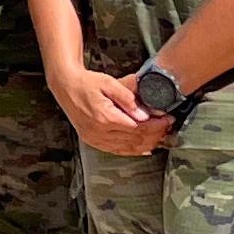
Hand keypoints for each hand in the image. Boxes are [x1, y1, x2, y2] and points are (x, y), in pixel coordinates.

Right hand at [51, 62, 173, 157]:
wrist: (65, 86)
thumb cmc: (86, 83)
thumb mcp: (108, 83)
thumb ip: (128, 99)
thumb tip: (145, 115)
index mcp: (105, 117)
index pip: (138, 127)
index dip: (156, 125)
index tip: (168, 119)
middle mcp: (99, 132)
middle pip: (135, 140)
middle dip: (155, 134)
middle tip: (168, 127)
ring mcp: (95, 139)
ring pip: (128, 148)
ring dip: (147, 144)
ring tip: (160, 136)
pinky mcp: (93, 141)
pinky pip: (117, 150)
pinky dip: (133, 151)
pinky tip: (144, 148)